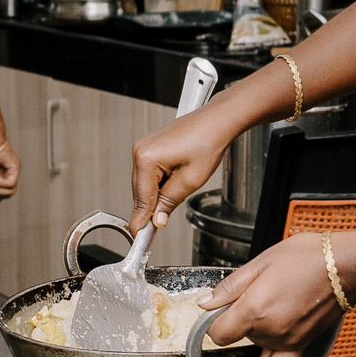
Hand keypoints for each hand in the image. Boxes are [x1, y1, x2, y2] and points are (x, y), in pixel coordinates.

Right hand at [129, 110, 235, 235]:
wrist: (217, 122)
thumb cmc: (207, 142)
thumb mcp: (190, 180)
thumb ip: (169, 202)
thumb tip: (157, 219)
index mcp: (146, 158)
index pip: (141, 197)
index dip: (141, 219)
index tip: (139, 235)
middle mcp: (140, 150)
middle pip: (140, 191)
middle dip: (151, 207)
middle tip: (157, 226)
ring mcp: (144, 147)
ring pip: (145, 182)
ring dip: (157, 194)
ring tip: (173, 200)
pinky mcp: (151, 146)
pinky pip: (150, 172)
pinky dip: (159, 183)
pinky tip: (172, 185)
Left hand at [202, 232, 347, 356]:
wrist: (345, 266)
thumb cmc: (308, 258)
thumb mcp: (261, 262)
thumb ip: (230, 287)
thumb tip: (206, 302)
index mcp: (255, 309)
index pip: (218, 334)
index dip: (214, 321)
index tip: (221, 310)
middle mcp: (271, 331)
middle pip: (239, 336)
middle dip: (241, 317)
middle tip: (257, 293)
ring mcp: (288, 341)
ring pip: (258, 345)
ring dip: (258, 330)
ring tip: (274, 303)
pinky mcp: (302, 345)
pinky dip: (271, 356)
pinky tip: (274, 337)